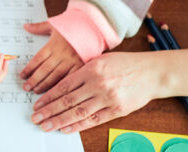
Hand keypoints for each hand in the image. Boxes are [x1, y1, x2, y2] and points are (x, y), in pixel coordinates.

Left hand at [20, 21, 83, 93]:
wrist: (92, 26)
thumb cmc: (72, 25)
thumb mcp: (54, 24)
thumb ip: (39, 27)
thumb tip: (26, 26)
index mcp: (53, 44)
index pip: (38, 59)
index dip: (29, 68)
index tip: (22, 75)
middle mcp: (61, 54)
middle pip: (45, 69)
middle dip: (34, 80)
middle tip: (26, 87)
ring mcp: (71, 61)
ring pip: (56, 76)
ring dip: (45, 85)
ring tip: (36, 91)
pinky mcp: (81, 66)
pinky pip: (70, 78)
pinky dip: (62, 86)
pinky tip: (55, 92)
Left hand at [30, 52, 163, 132]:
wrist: (151, 72)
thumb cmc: (126, 64)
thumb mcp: (101, 59)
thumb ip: (83, 70)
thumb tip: (63, 83)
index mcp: (91, 69)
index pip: (64, 86)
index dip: (49, 97)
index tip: (37, 104)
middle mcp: (97, 83)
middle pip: (67, 101)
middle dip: (49, 110)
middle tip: (36, 118)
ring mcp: (107, 98)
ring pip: (78, 112)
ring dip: (59, 120)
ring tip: (46, 126)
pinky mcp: (117, 109)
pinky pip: (94, 120)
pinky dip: (78, 125)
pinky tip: (66, 128)